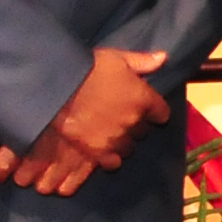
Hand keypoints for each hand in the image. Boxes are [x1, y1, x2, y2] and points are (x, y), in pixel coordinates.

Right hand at [0, 46, 169, 195]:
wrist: (57, 87)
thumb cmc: (87, 68)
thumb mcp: (116, 58)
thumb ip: (142, 61)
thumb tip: (164, 58)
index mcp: (144, 99)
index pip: (161, 113)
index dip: (153, 111)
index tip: (144, 108)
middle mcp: (134, 122)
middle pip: (142, 132)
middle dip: (134, 126)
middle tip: (118, 118)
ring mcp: (116, 139)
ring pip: (127, 148)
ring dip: (121, 143)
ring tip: (107, 135)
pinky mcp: (97, 152)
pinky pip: (111, 163)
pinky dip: (108, 159)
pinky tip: (101, 152)